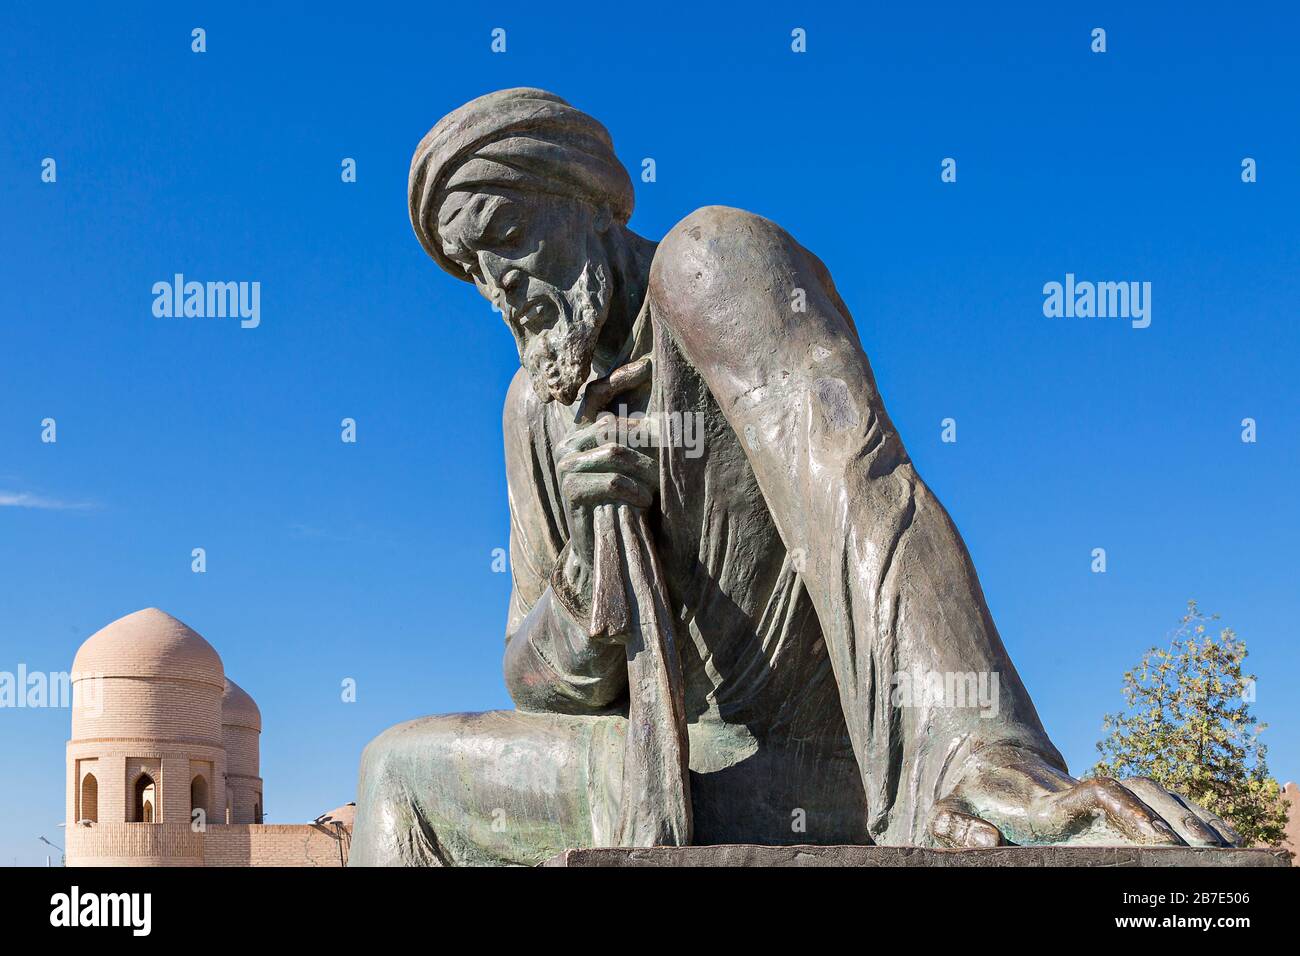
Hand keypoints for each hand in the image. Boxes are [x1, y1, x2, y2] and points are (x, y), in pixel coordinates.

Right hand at [555, 410, 658, 588]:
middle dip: (645, 449)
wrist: (604, 547)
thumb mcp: (631, 466)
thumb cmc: (623, 501)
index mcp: (580, 434)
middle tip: (664, 471)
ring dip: (644, 471)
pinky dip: (634, 490)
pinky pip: (612, 481)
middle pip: (616, 432)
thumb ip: (638, 439)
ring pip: (615, 453)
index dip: (646, 430)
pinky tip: (644, 502)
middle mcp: (567, 445)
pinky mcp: (570, 490)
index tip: (672, 442)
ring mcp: (565, 467)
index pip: (617, 420)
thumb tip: (666, 416)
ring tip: (654, 489)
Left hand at [929, 744, 1241, 847]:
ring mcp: (1096, 800)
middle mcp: (1079, 796)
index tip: (1158, 837)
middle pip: (1143, 793)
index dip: (1129, 809)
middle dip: (1177, 819)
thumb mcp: (945, 814)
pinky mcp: (1105, 806)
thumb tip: (990, 842)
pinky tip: (1219, 839)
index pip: (1099, 792)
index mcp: (1046, 803)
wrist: (979, 766)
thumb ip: (957, 828)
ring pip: (1157, 794)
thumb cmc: (961, 798)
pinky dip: (1189, 814)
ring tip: (1224, 849)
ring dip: (1190, 816)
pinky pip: (1157, 802)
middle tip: (1206, 853)